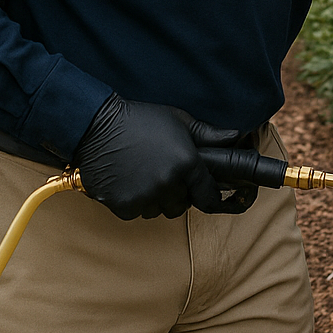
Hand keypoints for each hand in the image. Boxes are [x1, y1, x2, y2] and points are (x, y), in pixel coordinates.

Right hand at [72, 94, 247, 219]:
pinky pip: (136, 213)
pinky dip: (133, 202)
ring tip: (143, 174)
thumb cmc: (140, 120)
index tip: (202, 192)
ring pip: (158, 210)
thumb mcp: (178, 120)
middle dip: (177, 193)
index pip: (209, 196)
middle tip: (163, 174)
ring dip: (155, 199)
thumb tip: (235, 136)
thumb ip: (208, 134)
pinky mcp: (124, 206)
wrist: (96, 126)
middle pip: (182, 205)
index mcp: (187, 163)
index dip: (206, 194)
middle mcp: (169, 183)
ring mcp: (146, 196)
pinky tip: (127, 181)